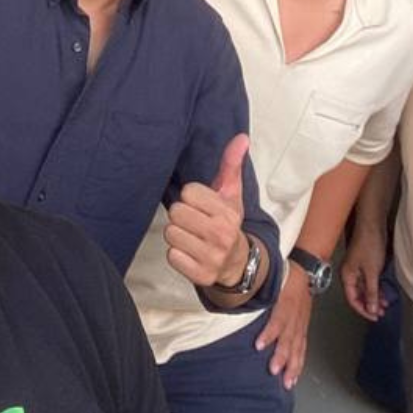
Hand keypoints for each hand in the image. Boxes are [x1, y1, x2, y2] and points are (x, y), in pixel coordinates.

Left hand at [167, 134, 249, 290]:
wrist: (237, 262)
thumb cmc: (227, 222)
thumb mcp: (231, 194)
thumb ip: (231, 164)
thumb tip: (241, 137)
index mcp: (227, 212)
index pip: (189, 192)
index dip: (192, 197)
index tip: (202, 205)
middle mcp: (221, 235)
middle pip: (176, 212)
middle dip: (182, 215)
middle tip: (195, 221)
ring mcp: (212, 257)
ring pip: (171, 234)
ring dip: (178, 235)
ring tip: (192, 236)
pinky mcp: (201, 275)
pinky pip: (172, 256)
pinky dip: (177, 255)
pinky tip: (190, 253)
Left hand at [255, 270, 311, 388]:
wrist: (307, 269)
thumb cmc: (285, 273)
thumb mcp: (271, 276)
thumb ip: (255, 288)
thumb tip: (230, 295)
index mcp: (287, 299)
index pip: (279, 318)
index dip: (270, 333)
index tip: (259, 345)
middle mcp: (296, 313)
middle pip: (290, 337)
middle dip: (282, 355)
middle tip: (273, 370)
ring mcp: (302, 322)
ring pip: (298, 346)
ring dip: (293, 365)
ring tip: (287, 381)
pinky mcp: (305, 328)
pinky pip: (303, 348)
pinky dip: (299, 363)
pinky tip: (294, 375)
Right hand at [342, 227, 387, 320]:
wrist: (373, 226)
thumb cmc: (369, 245)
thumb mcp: (371, 272)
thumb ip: (371, 291)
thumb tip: (371, 308)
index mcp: (347, 276)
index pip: (352, 299)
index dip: (363, 310)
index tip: (374, 316)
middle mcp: (350, 274)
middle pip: (358, 295)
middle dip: (369, 305)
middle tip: (381, 312)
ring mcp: (357, 269)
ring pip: (364, 289)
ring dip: (374, 298)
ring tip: (385, 305)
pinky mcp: (365, 265)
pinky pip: (369, 282)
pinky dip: (376, 289)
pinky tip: (384, 294)